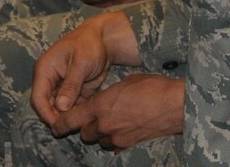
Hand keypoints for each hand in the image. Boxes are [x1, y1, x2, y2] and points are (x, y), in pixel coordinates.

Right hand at [30, 11, 138, 130]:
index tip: (59, 125)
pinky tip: (87, 115)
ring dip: (67, 117)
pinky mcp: (72, 92)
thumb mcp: (81, 64)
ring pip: (58, 109)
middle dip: (57, 118)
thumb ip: (70, 86)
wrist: (104, 40)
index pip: (38, 98)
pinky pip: (70, 107)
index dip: (46, 113)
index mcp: (45, 70)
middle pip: (46, 106)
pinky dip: (77, 113)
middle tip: (72, 126)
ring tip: (81, 122)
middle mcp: (49, 80)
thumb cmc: (89, 45)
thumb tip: (60, 107)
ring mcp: (60, 87)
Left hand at [53, 73, 183, 148]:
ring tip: (111, 122)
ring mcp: (116, 137)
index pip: (70, 119)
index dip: (61, 123)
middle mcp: (104, 125)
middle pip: (84, 132)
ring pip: (98, 140)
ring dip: (100, 133)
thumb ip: (107, 95)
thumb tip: (102, 100)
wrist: (173, 105)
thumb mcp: (123, 84)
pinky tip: (121, 131)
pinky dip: (113, 140)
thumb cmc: (150, 88)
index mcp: (99, 106)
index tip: (56, 126)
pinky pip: (113, 146)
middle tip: (92, 119)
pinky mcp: (128, 145)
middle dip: (85, 126)